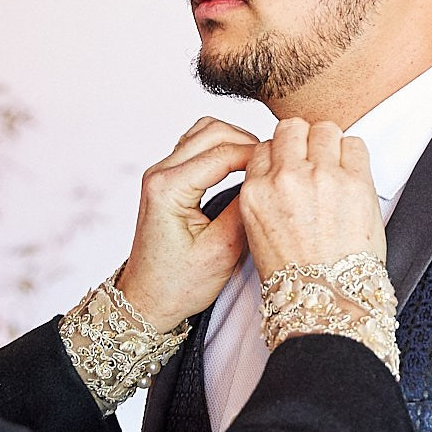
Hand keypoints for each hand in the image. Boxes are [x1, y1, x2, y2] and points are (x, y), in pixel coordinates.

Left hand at [116, 118, 256, 331]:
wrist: (148, 300)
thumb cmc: (178, 284)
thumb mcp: (222, 250)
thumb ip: (245, 208)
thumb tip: (267, 178)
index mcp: (169, 189)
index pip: (224, 153)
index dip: (259, 156)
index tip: (284, 167)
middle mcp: (160, 174)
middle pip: (212, 131)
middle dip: (248, 141)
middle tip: (274, 162)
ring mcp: (160, 174)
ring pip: (203, 133)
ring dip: (234, 141)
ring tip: (260, 164)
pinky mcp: (166, 180)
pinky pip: (196, 147)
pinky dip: (221, 148)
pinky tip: (241, 168)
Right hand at [239, 118, 384, 280]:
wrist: (327, 301)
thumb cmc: (298, 279)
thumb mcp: (259, 234)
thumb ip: (267, 196)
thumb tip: (280, 174)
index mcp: (256, 193)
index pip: (264, 147)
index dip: (280, 155)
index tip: (291, 166)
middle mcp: (285, 179)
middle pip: (291, 128)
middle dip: (302, 140)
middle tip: (314, 160)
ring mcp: (321, 177)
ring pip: (324, 128)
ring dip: (329, 143)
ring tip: (335, 166)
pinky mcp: (354, 182)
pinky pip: (355, 144)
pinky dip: (354, 155)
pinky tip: (352, 175)